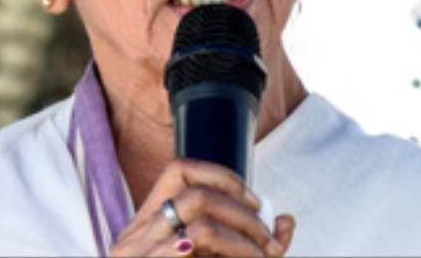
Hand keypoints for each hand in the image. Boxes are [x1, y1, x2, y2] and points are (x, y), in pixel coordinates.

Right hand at [110, 159, 294, 256]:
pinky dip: (236, 251)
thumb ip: (255, 247)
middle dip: (245, 213)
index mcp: (145, 228)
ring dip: (245, 234)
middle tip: (269, 240)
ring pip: (202, 220)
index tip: (256, 204)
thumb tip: (286, 220)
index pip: (179, 171)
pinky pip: (196, 241)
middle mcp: (134, 238)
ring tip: (264, 256)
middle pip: (197, 193)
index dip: (224, 177)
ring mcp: (137, 257)